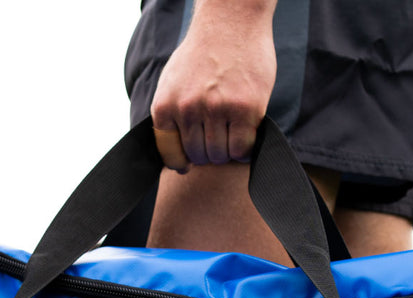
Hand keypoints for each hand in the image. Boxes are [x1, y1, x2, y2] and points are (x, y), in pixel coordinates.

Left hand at [150, 0, 276, 171]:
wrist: (230, 19)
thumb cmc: (202, 54)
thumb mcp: (172, 83)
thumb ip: (171, 118)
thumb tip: (177, 163)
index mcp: (166, 105)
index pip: (171, 155)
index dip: (183, 161)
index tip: (192, 158)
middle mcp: (189, 109)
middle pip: (199, 156)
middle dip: (209, 152)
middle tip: (218, 135)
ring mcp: (217, 109)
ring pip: (221, 155)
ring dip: (227, 150)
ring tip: (232, 131)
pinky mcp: (245, 108)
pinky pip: (242, 149)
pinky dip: (244, 150)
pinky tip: (246, 134)